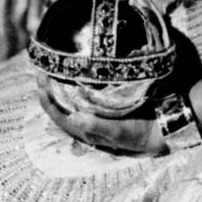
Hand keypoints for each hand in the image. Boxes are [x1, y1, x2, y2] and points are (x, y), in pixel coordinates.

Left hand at [37, 75, 164, 154]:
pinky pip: (85, 95)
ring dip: (60, 86)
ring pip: (71, 101)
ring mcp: (96, 114)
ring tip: (53, 68)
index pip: (60, 117)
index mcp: (87, 131)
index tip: (40, 83)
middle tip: (41, 70)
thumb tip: (74, 117)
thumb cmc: (139, 133)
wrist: (160, 130)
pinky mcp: (106, 106)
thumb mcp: (119, 132)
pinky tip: (75, 72)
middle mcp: (88, 123)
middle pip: (62, 107)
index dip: (48, 101)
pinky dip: (77, 84)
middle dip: (50, 90)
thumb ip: (98, 125)